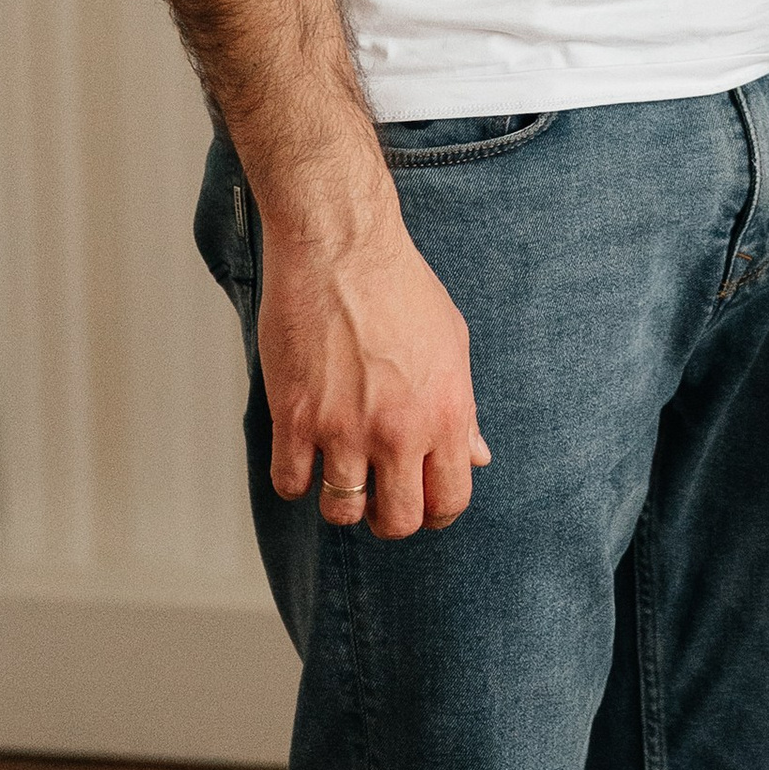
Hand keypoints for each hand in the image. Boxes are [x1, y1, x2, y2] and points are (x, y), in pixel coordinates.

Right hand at [261, 210, 491, 539]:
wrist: (342, 248)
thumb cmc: (400, 286)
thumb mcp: (453, 343)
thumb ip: (465, 408)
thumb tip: (478, 455)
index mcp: (445, 414)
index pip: (449, 500)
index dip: (436, 512)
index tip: (421, 503)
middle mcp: (399, 431)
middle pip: (397, 520)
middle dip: (388, 519)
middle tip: (378, 498)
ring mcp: (343, 429)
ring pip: (341, 512)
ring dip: (341, 501)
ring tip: (339, 471)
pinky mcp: (295, 418)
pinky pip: (290, 485)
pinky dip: (296, 478)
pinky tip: (302, 453)